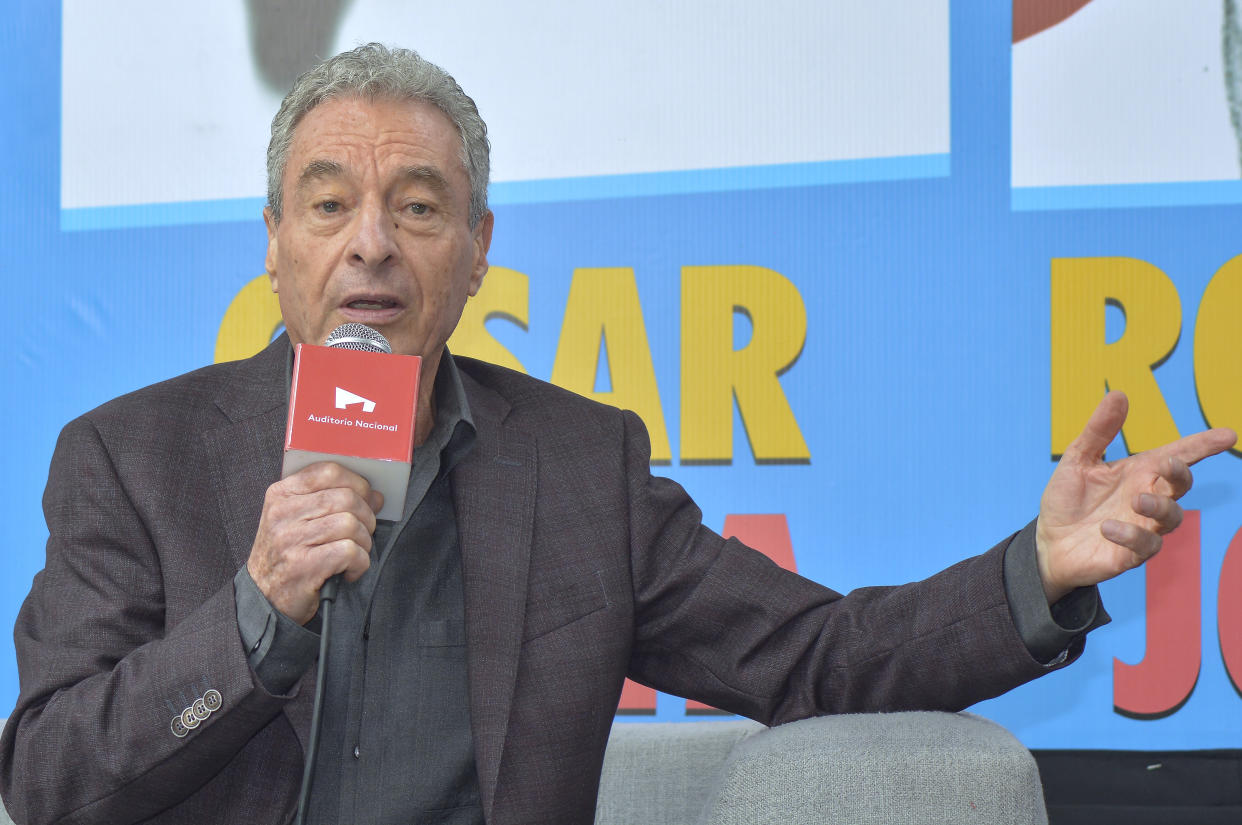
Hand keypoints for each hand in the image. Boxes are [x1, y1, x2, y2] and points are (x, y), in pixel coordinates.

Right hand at [247, 462, 383, 623]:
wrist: (264, 599)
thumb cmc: (288, 555)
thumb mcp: (298, 520)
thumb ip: (332, 501)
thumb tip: (376, 496)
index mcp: (282, 494)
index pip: (329, 471)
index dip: (358, 483)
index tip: (368, 498)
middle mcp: (283, 513)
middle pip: (346, 498)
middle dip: (366, 517)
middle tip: (363, 534)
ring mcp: (291, 539)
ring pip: (350, 524)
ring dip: (364, 542)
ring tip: (355, 554)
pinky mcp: (303, 566)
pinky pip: (349, 551)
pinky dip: (359, 563)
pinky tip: (349, 571)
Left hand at [1035, 392, 1234, 602]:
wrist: (1046, 541)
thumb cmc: (1067, 500)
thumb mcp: (1078, 460)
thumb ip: (1099, 431)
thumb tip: (1119, 395)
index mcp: (1138, 472)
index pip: (1177, 455)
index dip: (1203, 444)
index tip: (1228, 435)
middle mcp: (1147, 497)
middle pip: (1180, 484)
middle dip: (1180, 472)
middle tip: (1166, 465)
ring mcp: (1142, 526)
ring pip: (1171, 517)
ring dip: (1159, 506)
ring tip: (1137, 499)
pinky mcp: (1131, 553)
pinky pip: (1146, 546)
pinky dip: (1131, 535)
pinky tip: (1108, 528)